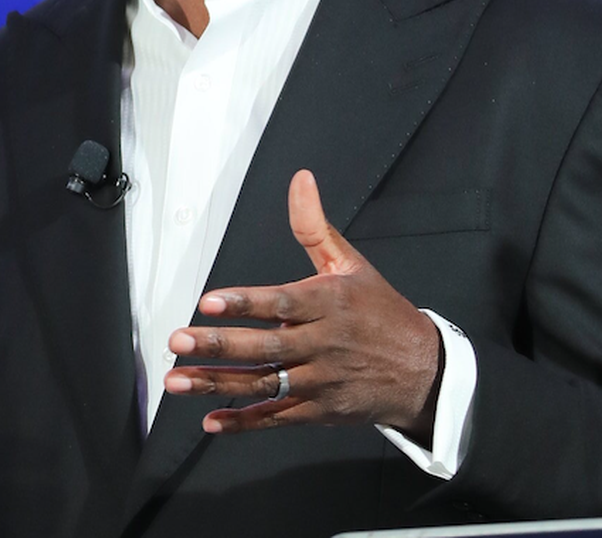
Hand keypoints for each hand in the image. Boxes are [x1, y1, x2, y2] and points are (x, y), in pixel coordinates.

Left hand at [163, 169, 443, 437]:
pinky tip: (211, 421)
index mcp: (329, 303)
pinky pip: (277, 417)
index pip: (281, 303)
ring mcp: (321, 381)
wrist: (424, 371)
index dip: (244, 303)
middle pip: (266, 346)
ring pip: (264, 384)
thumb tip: (300, 180)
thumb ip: (315, 226)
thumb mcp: (352, 264)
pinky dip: (244, 421)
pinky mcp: (320, 410)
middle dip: (219, 345)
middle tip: (179, 340)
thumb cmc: (381, 313)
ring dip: (218, 383)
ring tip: (176, 380)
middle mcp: (323, 344)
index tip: (208, 302)